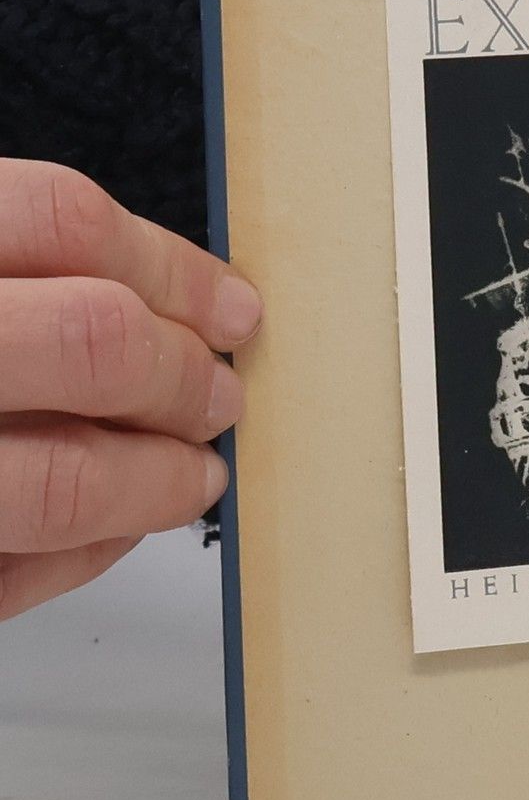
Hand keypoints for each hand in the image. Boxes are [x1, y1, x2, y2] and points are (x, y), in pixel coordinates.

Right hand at [0, 160, 261, 621]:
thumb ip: (16, 278)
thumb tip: (165, 307)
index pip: (64, 223)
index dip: (174, 270)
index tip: (235, 310)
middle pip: (95, 341)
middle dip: (185, 377)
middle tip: (220, 397)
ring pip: (64, 481)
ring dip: (156, 481)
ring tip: (193, 476)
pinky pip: (12, 576)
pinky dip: (80, 555)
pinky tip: (107, 531)